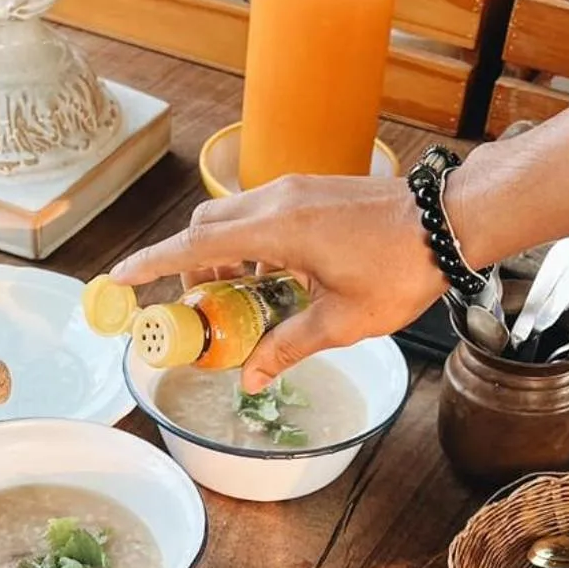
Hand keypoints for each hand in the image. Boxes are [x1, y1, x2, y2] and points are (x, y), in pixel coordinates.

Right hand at [108, 174, 441, 390]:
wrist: (449, 221)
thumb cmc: (400, 269)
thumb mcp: (341, 322)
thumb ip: (287, 347)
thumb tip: (250, 377)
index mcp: (276, 230)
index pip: (194, 245)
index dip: (152, 263)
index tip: (119, 278)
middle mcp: (276, 200)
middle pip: (205, 228)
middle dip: (189, 265)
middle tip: (201, 309)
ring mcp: (295, 189)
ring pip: (232, 217)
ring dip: (222, 255)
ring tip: (240, 299)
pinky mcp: (311, 189)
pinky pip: (260, 213)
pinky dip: (248, 243)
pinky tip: (273, 278)